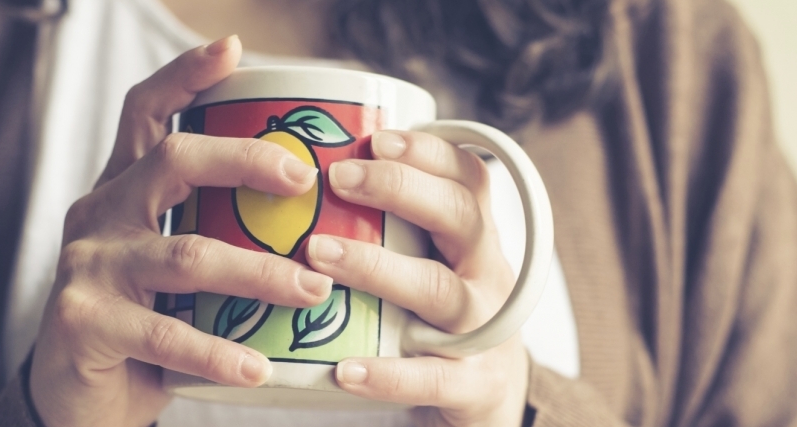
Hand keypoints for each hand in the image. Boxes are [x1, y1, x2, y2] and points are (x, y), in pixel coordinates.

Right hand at [28, 36, 333, 426]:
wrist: (72, 399)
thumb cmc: (140, 326)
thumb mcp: (168, 266)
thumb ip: (213, 234)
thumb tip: (314, 217)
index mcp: (122, 190)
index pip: (146, 113)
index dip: (185, 76)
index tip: (234, 50)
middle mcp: (100, 214)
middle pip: (172, 160)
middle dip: (244, 161)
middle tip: (303, 180)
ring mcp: (88, 265)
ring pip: (185, 253)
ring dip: (258, 271)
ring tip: (312, 289)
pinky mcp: (83, 319)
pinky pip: (165, 333)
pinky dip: (217, 354)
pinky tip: (257, 368)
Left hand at [305, 131, 529, 425]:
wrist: (490, 395)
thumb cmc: (437, 312)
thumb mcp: (432, 258)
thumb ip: (393, 222)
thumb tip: (306, 171)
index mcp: (477, 236)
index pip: (467, 177)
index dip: (427, 152)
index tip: (376, 139)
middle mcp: (488, 272)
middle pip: (459, 217)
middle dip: (399, 190)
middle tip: (338, 179)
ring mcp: (485, 329)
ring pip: (440, 290)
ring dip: (379, 268)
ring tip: (319, 254)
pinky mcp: (474, 384)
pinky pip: (431, 377)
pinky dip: (388, 374)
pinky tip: (343, 369)